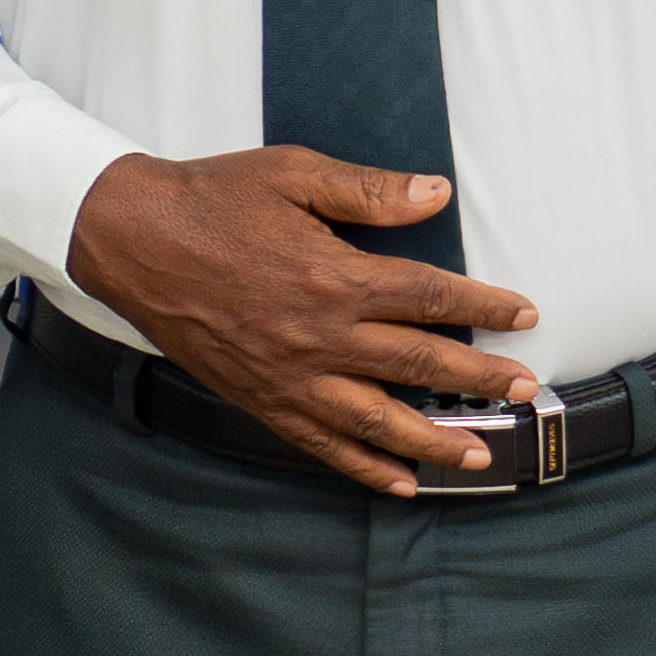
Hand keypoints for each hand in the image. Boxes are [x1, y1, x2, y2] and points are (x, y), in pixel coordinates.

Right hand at [61, 146, 546, 495]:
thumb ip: (367, 191)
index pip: (431, 296)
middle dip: (480, 379)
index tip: (523, 314)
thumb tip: (435, 195)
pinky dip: (362, 466)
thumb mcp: (291, 174)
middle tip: (524, 391)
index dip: (485, 306)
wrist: (131, 239)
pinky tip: (396, 481)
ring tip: (480, 453)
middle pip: (419, 364)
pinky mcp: (260, 397)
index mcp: (335, 276)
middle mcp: (320, 335)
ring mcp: (290, 375)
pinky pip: (320, 442)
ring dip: (435, 439)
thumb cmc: (209, 199)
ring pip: (378, 419)